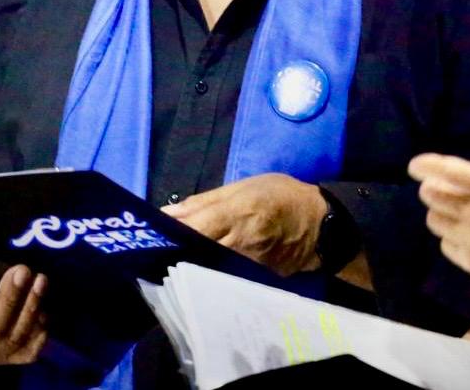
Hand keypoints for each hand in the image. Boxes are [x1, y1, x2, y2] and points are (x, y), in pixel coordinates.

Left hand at [162, 173, 326, 275]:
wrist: (320, 225)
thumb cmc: (280, 196)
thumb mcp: (244, 186)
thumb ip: (204, 201)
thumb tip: (167, 214)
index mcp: (237, 215)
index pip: (194, 229)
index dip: (170, 236)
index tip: (149, 240)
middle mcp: (239, 246)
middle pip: (196, 255)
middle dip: (175, 255)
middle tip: (157, 254)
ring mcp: (247, 269)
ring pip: (206, 272)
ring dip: (188, 268)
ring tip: (174, 264)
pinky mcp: (254, 283)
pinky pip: (222, 281)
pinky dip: (208, 277)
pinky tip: (199, 274)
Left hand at [408, 108, 469, 304]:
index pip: (448, 171)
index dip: (425, 165)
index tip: (415, 164)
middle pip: (432, 195)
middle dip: (431, 186)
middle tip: (440, 185)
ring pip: (434, 220)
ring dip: (440, 211)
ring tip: (454, 208)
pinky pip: (444, 245)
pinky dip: (450, 236)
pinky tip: (466, 233)